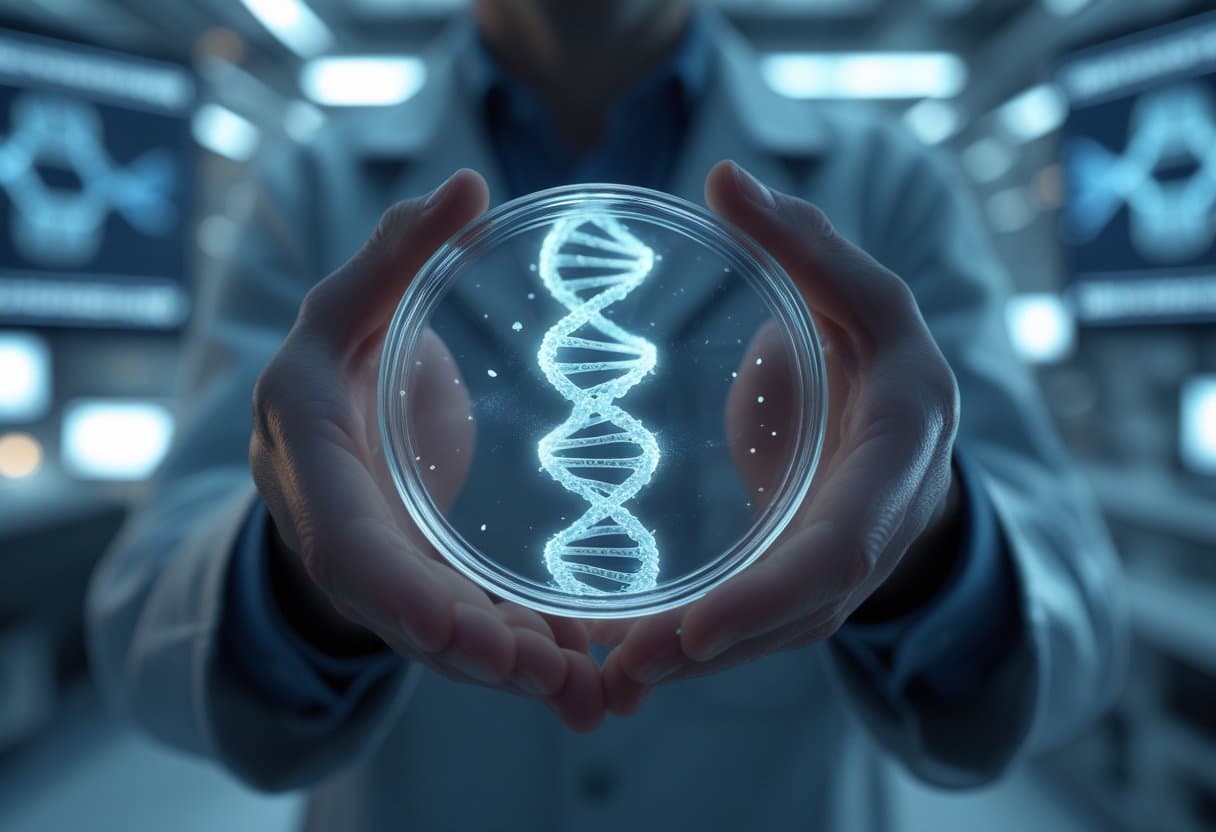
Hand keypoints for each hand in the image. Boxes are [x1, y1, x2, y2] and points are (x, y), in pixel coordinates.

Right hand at [249, 170, 604, 730]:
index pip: (346, 546)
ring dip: (516, 669)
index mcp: (315, 459)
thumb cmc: (332, 363)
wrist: (317, 432)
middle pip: (404, 613)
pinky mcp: (427, 581)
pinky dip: (527, 653)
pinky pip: (473, 627)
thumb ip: (399, 253)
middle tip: (558, 676)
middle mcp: (344, 529)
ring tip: (592, 690)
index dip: (397, 593)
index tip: (459, 631)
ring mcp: (386, 565)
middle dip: (476, 651)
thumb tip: (468, 186)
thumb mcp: (349, 304)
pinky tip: (591, 673)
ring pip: (446, 638)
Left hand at [600, 160, 961, 711]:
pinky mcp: (807, 580)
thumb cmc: (882, 350)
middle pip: (800, 611)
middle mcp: (876, 525)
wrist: (911, 420)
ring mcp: (843, 563)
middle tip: (623, 668)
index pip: (844, 545)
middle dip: (715, 646)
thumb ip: (801, 242)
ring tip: (606, 675)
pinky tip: (622, 654)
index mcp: (901, 452)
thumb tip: (722, 178)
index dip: (775, 595)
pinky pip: (755, 623)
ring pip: (773, 633)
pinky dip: (695, 644)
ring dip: (694, 660)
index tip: (695, 630)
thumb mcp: (859, 289)